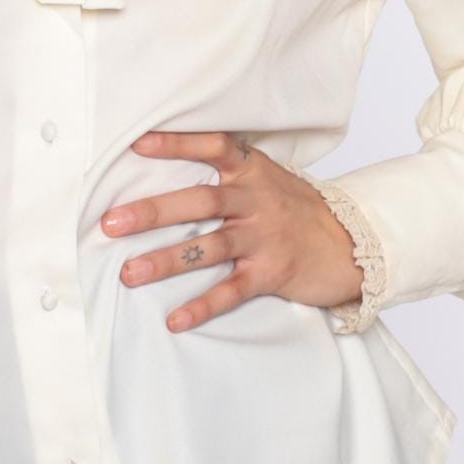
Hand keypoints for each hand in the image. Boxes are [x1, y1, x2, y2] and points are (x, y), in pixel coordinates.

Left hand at [105, 129, 365, 331]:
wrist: (353, 243)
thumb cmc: (296, 209)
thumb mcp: (266, 178)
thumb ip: (227, 173)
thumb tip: (166, 166)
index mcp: (252, 171)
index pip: (213, 147)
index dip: (176, 143)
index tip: (137, 143)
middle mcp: (256, 201)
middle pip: (200, 201)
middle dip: (153, 211)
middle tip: (111, 222)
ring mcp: (264, 238)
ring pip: (210, 247)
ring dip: (167, 260)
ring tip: (129, 273)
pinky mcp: (272, 274)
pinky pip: (232, 291)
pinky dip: (202, 306)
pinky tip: (175, 319)